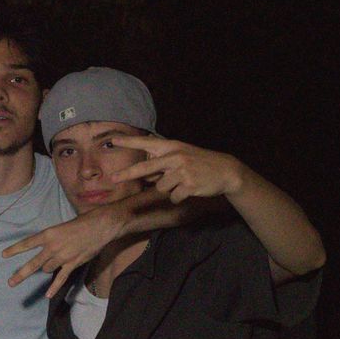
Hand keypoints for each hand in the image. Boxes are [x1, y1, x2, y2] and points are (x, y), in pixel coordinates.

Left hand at [2, 204, 130, 296]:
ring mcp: (62, 257)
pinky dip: (54, 287)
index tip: (3, 255)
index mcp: (48, 235)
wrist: (99, 227)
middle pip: (33, 263)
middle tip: (10, 283)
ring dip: (46, 268)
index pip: (27, 243)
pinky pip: (60, 278)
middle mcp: (52, 247)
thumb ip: (53, 239)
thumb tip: (48, 250)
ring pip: (47, 269)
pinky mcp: (72, 264)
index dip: (15, 250)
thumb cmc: (81, 223)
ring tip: (52, 263)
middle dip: (21, 274)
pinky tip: (47, 295)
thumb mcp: (62, 227)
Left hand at [109, 136, 247, 202]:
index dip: (129, 142)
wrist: (225, 171)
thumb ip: (163, 161)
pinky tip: (189, 190)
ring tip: (183, 183)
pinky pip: (173, 197)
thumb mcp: (181, 154)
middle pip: (146, 167)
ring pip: (161, 187)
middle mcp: (175, 157)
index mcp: (172, 147)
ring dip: (169, 189)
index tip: (113, 141)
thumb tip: (145, 174)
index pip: (146, 143)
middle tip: (113, 179)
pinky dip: (178, 197)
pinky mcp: (189, 185)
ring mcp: (182, 171)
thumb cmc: (199, 163)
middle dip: (127, 174)